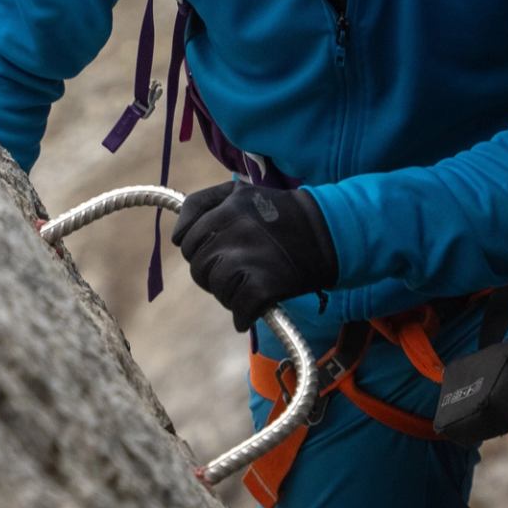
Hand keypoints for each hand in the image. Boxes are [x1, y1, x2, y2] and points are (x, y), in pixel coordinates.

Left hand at [171, 180, 337, 329]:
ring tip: (249, 286)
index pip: (187, 240)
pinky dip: (244, 316)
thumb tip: (176, 236)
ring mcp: (250, 259)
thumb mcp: (242, 192)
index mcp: (228, 206)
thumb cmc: (283, 214)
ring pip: (216, 288)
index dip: (197, 251)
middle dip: (212, 274)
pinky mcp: (265, 286)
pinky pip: (238, 310)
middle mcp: (236, 230)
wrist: (330, 233)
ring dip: (229, 294)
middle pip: (199, 267)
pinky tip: (253, 310)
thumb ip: (203, 204)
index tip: (216, 254)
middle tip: (236, 272)